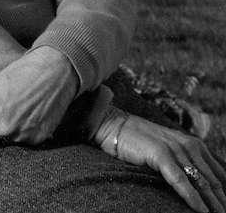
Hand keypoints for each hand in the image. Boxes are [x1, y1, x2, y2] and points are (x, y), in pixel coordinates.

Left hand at [0, 46, 78, 146]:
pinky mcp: (37, 139)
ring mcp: (21, 135)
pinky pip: (23, 142)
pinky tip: (30, 114)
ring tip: (18, 108)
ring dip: (8, 129)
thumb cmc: (17, 74)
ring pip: (5, 141)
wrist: (54, 71)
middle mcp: (4, 126)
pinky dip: (24, 131)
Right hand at [97, 111, 225, 212]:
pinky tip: (201, 210)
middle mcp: (189, 145)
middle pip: (213, 180)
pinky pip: (180, 180)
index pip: (219, 174)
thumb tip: (202, 184)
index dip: (225, 192)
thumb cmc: (141, 140)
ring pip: (201, 182)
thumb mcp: (170, 149)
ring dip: (212, 203)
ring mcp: (175, 149)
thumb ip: (186, 161)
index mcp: (194, 144)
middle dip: (222, 201)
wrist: (114, 125)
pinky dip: (192, 197)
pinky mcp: (160, 154)